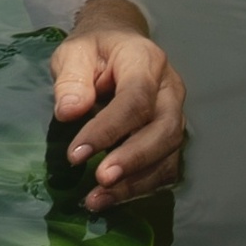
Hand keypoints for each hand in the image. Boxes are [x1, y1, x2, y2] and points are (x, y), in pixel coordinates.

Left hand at [51, 0, 183, 211]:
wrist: (117, 45)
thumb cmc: (94, 49)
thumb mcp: (74, 52)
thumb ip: (71, 79)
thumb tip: (69, 112)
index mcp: (147, 61)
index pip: (136, 98)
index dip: (108, 129)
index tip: (76, 154)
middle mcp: (170, 90)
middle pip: (164, 131)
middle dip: (132, 160)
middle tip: (100, 181)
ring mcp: (176, 116)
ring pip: (168, 155)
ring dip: (135, 183)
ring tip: (97, 201)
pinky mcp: (170, 138)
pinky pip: (165, 169)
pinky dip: (140, 188)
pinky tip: (111, 199)